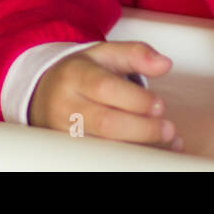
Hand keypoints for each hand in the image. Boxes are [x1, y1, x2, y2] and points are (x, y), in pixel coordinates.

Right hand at [27, 41, 182, 151]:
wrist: (45, 93)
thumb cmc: (81, 73)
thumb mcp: (105, 54)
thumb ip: (136, 54)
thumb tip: (164, 64)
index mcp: (75, 74)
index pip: (105, 87)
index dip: (136, 99)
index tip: (161, 105)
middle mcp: (65, 105)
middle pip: (105, 122)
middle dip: (142, 129)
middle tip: (168, 129)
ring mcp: (64, 132)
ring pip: (104, 147)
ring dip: (139, 147)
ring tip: (166, 142)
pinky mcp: (69, 152)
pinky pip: (101, 159)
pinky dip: (129, 158)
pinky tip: (150, 152)